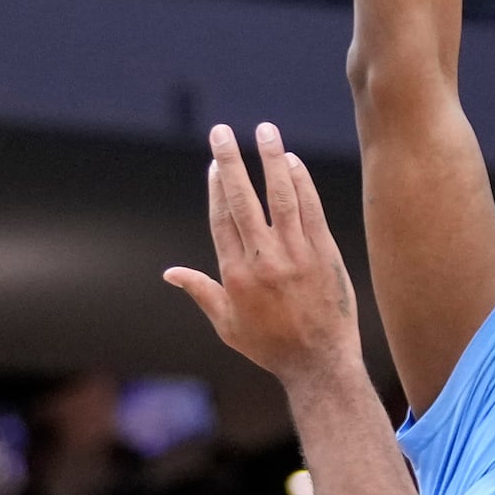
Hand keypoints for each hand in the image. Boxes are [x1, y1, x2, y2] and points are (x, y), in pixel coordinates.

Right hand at [165, 125, 359, 385]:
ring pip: (280, 196)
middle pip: (243, 200)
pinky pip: (310, 209)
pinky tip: (293, 162)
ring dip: (271, 160)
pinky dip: (301, 183)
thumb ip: (201, 292)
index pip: (222, 219)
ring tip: (265, 130)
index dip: (216, 187)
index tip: (215, 162)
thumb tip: (170, 273)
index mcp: (235, 275)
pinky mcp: (324, 253)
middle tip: (221, 132)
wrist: (319, 364)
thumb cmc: (271, 347)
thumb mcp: (227, 325)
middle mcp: (262, 260)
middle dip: (231, 161)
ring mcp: (295, 254)